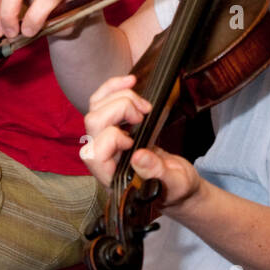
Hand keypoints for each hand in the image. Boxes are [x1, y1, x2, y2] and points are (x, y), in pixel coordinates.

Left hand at [81, 75, 202, 207]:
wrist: (177, 184)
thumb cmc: (174, 188)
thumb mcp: (175, 184)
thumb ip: (157, 173)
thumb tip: (138, 156)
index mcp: (112, 177)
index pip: (95, 153)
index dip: (113, 139)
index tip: (134, 140)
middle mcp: (104, 158)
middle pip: (93, 124)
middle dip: (119, 109)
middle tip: (145, 112)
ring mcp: (106, 141)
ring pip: (95, 109)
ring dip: (118, 96)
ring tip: (143, 103)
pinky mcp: (113, 127)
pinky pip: (102, 102)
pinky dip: (113, 88)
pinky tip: (131, 81)